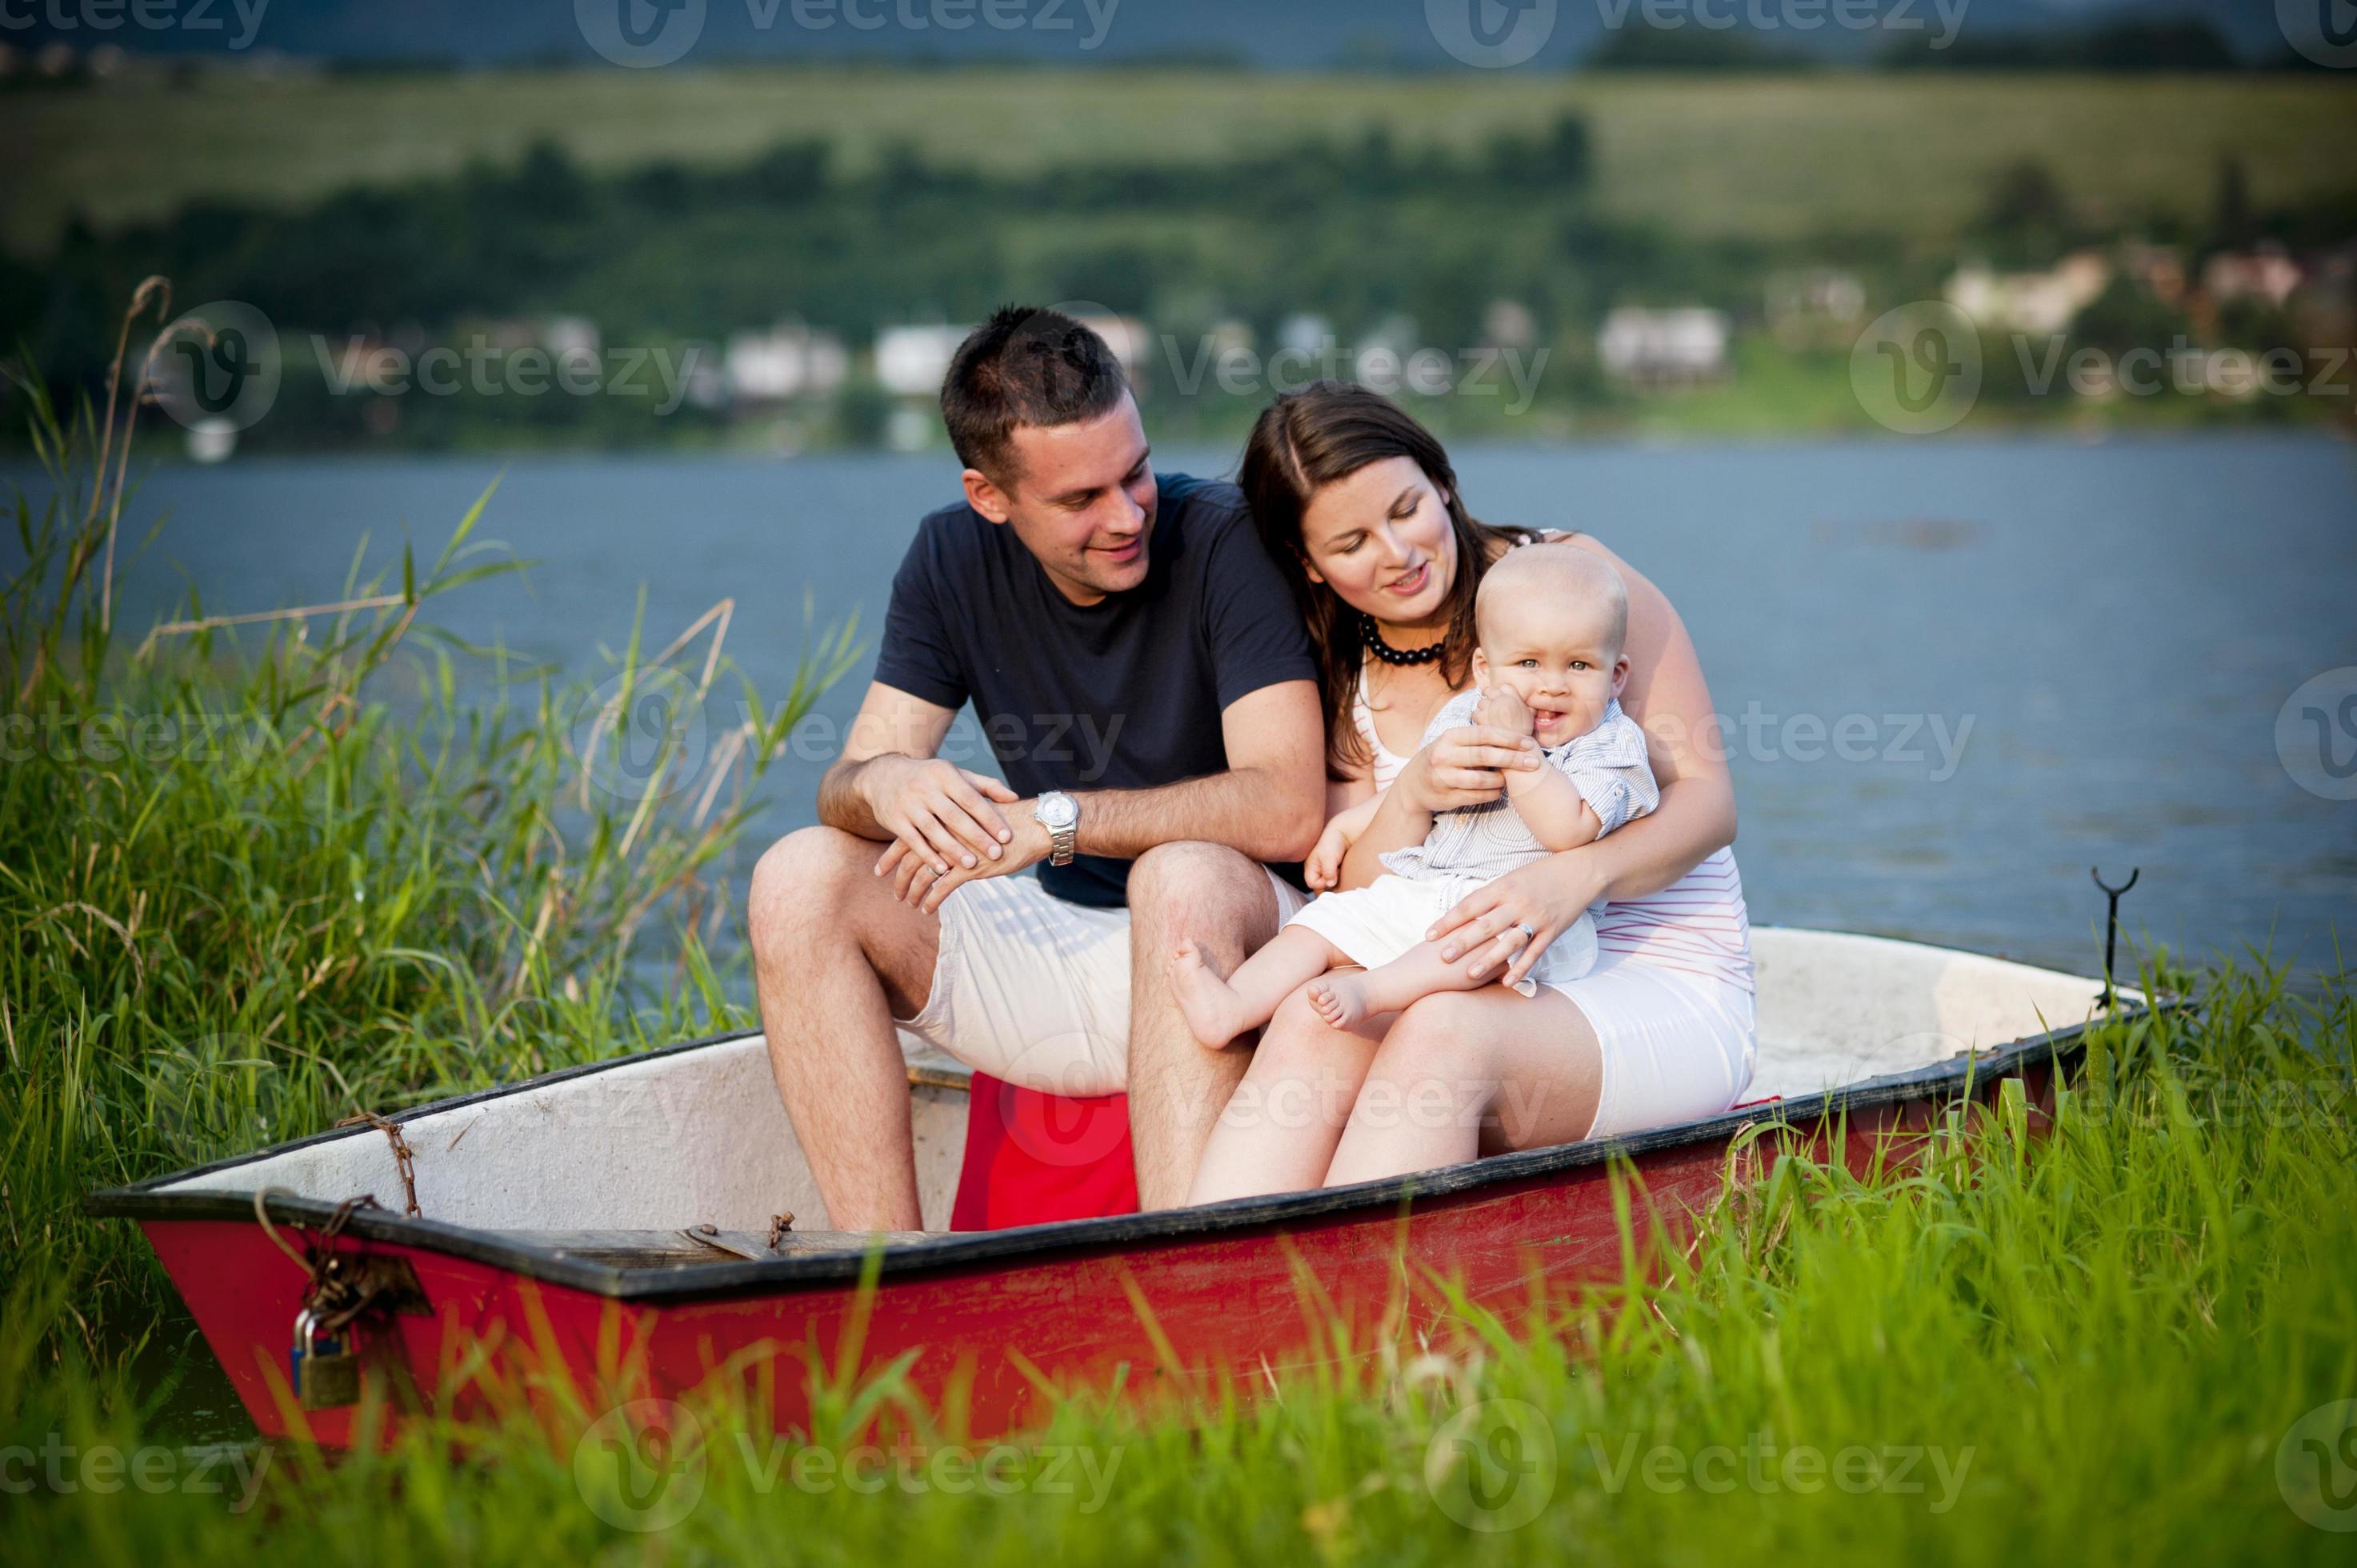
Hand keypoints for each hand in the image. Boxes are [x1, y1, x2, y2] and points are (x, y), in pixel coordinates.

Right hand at [862, 755, 1018, 878]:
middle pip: (954, 816)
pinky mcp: (895, 820)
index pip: (971, 799)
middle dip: (976, 837)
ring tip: (972, 865)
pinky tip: (942, 870)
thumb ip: (985, 786)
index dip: (989, 818)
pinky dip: (928, 856)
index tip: (1006, 836)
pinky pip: (913, 841)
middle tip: (996, 854)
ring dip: (953, 850)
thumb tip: (1014, 797)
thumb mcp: (955, 776)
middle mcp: (926, 788)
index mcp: (945, 775)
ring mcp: (909, 804)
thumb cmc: (931, 778)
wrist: (884, 776)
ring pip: (934, 831)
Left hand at [878, 801, 1051, 913]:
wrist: (1033, 825)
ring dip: (912, 892)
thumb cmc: (1007, 822)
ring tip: (909, 903)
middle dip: (898, 878)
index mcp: (942, 819)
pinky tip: (927, 909)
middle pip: (909, 858)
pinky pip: (942, 888)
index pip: (907, 838)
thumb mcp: (975, 818)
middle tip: (893, 893)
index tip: (880, 869)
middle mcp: (944, 833)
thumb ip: (956, 826)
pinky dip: (931, 901)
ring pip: (922, 875)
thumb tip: (943, 837)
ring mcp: (955, 851)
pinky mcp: (969, 868)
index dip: (891, 855)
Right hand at [1305, 798, 1381, 890]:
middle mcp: (1316, 870)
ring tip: (1340, 872)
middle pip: (1319, 886)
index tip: (1332, 876)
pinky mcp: (1332, 870)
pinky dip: (1339, 878)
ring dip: (1335, 881)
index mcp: (1310, 866)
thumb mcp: (1329, 857)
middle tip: (1338, 875)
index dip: (1322, 883)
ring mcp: (1324, 870)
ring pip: (1327, 884)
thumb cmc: (1334, 842)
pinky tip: (1343, 871)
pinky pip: (1334, 880)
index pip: (1312, 883)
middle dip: (1329, 884)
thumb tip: (1330, 884)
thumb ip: (1328, 872)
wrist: (1344, 832)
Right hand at [1395, 723, 1542, 814]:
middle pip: (1485, 756)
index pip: (1484, 734)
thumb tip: (1513, 732)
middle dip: (1512, 759)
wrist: (1413, 785)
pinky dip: (1492, 794)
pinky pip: (1477, 796)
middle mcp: (1444, 756)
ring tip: (1510, 779)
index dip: (1508, 738)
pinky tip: (1499, 791)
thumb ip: (1476, 738)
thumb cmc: (1442, 758)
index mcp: (1449, 737)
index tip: (1528, 743)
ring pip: (1481, 779)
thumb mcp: (1452, 742)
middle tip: (1533, 763)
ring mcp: (1443, 778)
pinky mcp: (1446, 797)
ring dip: (1501, 780)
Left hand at [1423, 850, 1606, 987]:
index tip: (1429, 935)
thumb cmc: (1540, 874)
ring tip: (1470, 974)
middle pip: (1486, 925)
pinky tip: (1507, 982)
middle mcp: (1518, 902)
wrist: (1580, 871)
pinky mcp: (1553, 930)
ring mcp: (1536, 918)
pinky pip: (1535, 952)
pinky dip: (1521, 968)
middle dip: (1463, 942)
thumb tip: (1462, 913)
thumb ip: (1490, 896)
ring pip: (1509, 942)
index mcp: (1503, 887)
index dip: (1448, 920)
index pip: (1470, 905)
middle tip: (1443, 957)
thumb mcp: (1511, 878)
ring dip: (1489, 959)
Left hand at [1473, 684, 1534, 738]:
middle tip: (1490, 707)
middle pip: (1490, 691)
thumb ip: (1524, 704)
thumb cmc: (1524, 733)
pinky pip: (1475, 713)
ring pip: (1481, 702)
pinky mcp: (1482, 717)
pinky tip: (1483, 725)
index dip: (1500, 692)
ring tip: (1488, 718)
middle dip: (1489, 698)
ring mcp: (1492, 707)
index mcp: (1514, 698)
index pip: (1504, 686)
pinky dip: (1477, 718)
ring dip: (1483, 708)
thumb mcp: (1528, 716)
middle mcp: (1503, 700)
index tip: (1497, 697)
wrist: (1517, 749)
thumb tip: (1521, 700)